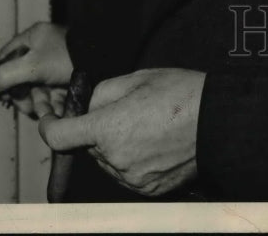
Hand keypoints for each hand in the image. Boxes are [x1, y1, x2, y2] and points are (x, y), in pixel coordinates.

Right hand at [0, 22, 72, 115]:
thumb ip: (5, 75)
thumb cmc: (68, 57)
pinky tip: (53, 111)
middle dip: (23, 94)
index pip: (7, 55)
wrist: (103, 61)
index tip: (2, 92)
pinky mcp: (69, 74)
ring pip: (39, 85)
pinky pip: (54, 89)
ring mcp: (58, 61)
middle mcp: (45, 47)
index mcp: (34, 36)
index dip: (1, 75)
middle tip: (26, 107)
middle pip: (23, 75)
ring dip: (38, 101)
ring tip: (41, 111)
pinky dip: (52, 101)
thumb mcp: (31, 66)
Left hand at [38, 68, 204, 196]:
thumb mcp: (138, 78)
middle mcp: (114, 159)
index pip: (60, 136)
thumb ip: (103, 92)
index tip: (50, 120)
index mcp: (107, 128)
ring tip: (145, 126)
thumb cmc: (181, 93)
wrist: (218, 121)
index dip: (50, 126)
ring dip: (114, 147)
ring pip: (107, 161)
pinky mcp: (146, 189)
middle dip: (98, 130)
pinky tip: (153, 143)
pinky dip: (132, 161)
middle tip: (125, 112)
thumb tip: (89, 106)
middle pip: (89, 146)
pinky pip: (127, 175)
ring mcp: (130, 178)